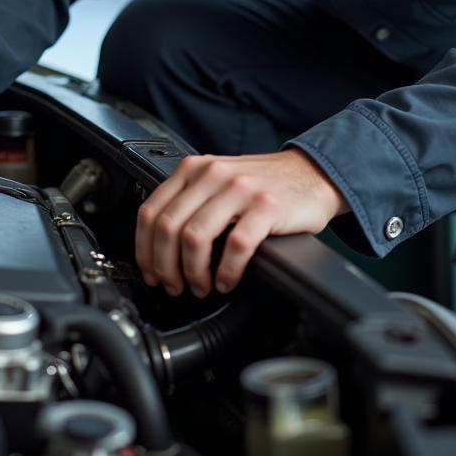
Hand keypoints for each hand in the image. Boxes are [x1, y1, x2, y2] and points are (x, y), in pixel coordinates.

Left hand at [135, 148, 346, 297]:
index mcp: (194, 169)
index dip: (144, 249)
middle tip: (174, 286)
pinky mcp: (266, 207)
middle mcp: (212, 175)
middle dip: (165, 266)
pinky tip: (227, 280)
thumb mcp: (218, 182)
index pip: (150, 211)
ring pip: (195, 237)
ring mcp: (240, 189)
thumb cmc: (263, 184)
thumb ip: (189, 202)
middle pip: (168, 228)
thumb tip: (158, 248)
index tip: (150, 272)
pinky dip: (227, 271)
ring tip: (201, 286)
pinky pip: (236, 246)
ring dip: (193, 272)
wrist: (311, 174)